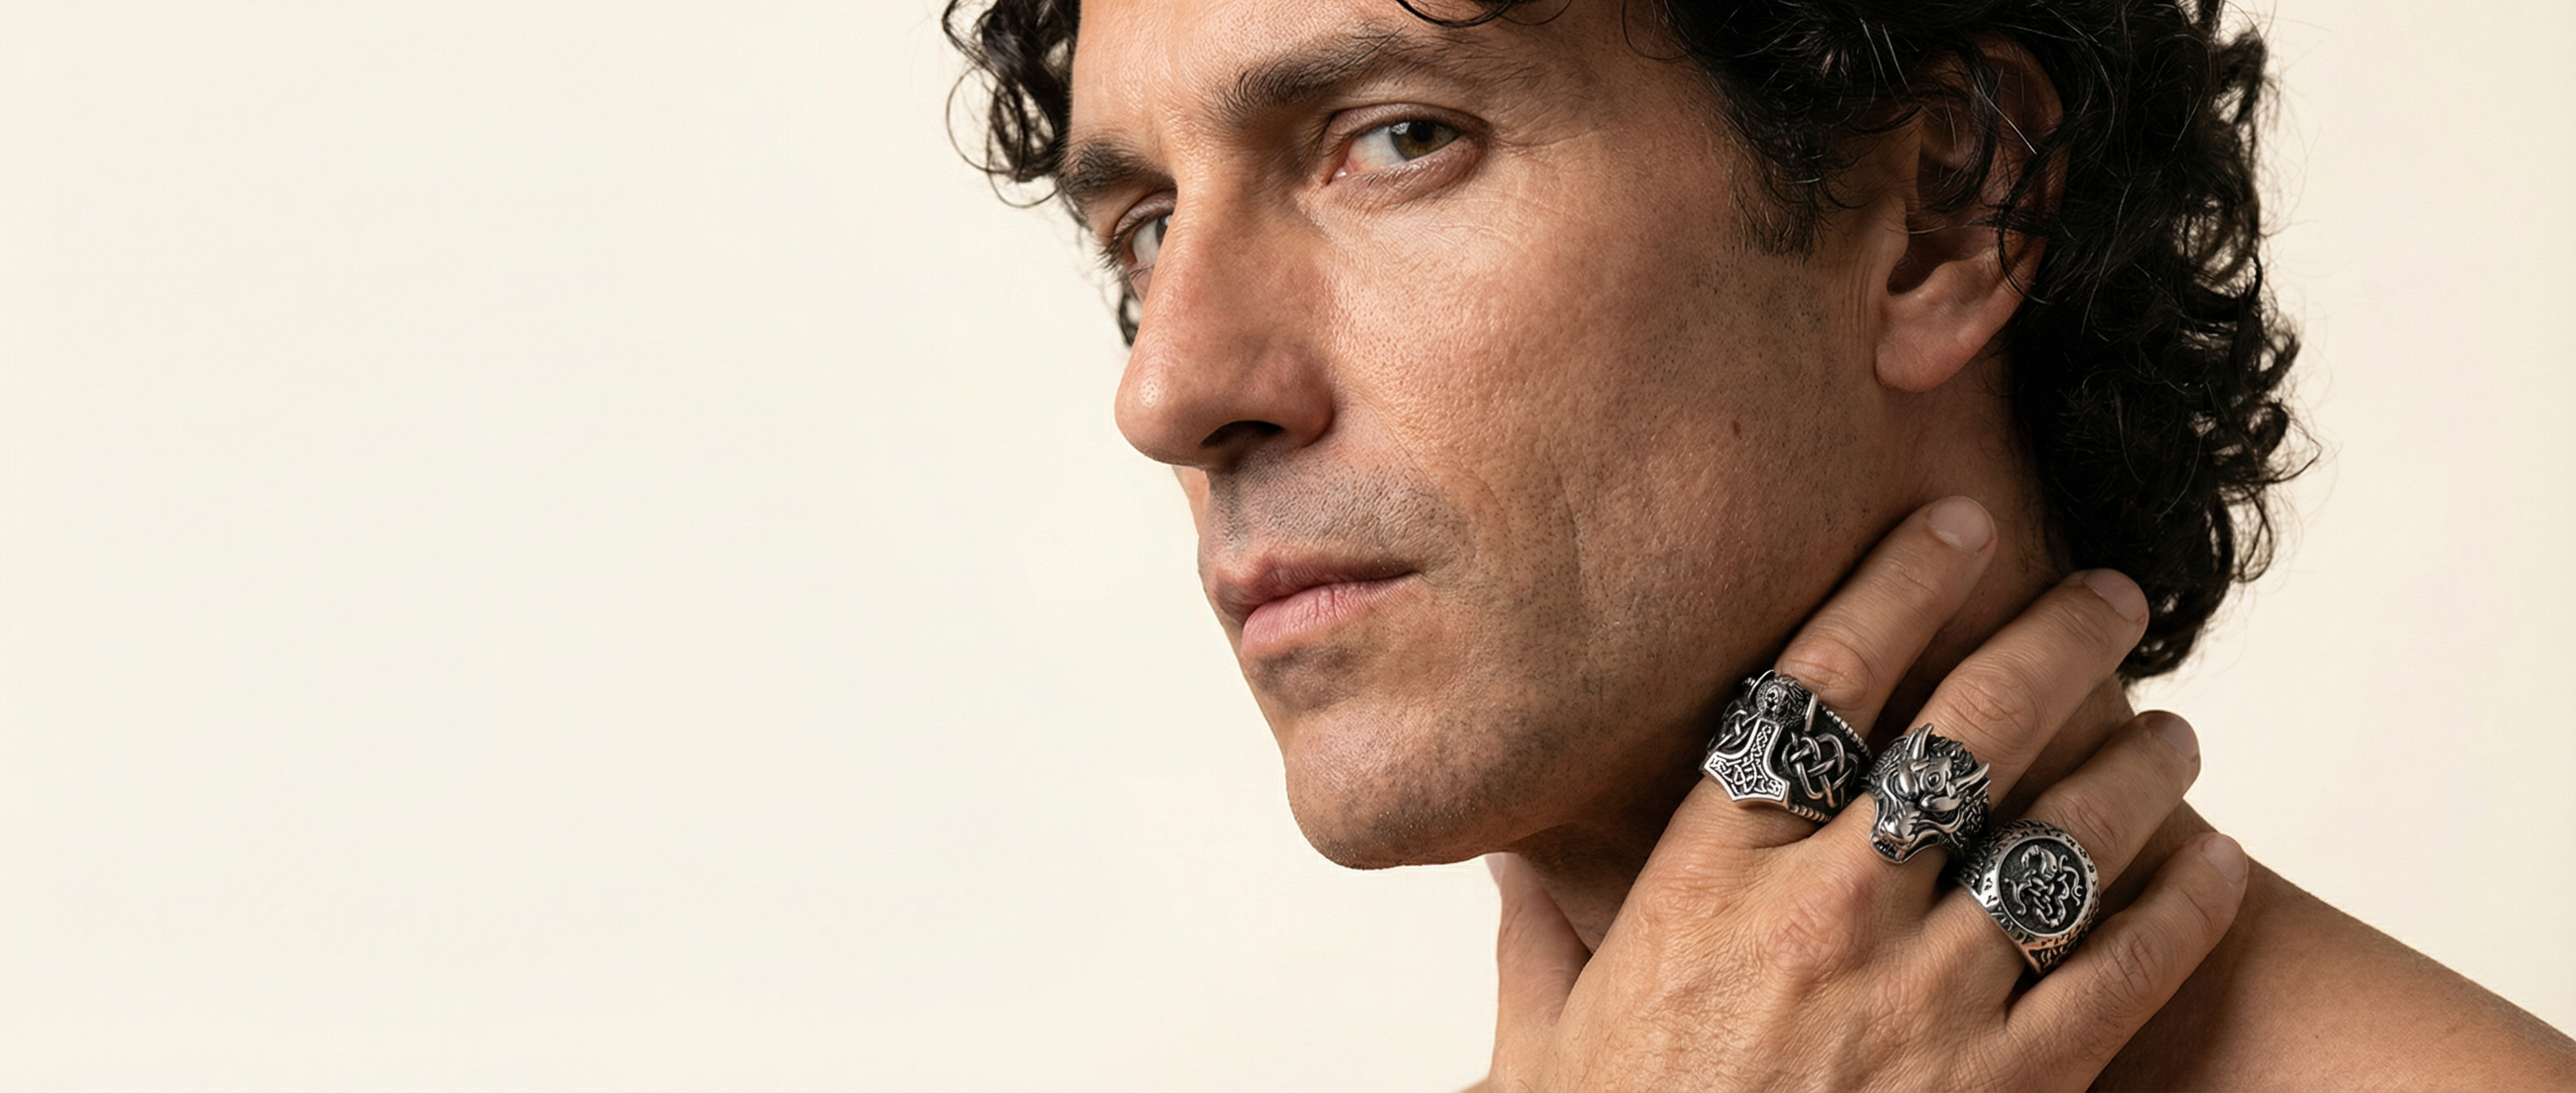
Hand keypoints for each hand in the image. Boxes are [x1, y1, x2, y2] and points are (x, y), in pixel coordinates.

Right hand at [1484, 497, 2250, 1090]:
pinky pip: (2121, 969)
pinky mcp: (2009, 1088)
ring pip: (2066, 835)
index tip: (1954, 525)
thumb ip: (1534, 941)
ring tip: (2173, 731)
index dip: (1897, 586)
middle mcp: (1826, 913)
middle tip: (2108, 597)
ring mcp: (1926, 1000)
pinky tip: (2212, 863)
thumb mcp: (1544, 1046)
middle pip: (1969, 729)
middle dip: (2054, 642)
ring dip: (2137, 767)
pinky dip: (2181, 904)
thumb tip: (1505, 866)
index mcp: (1710, 879)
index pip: (1818, 683)